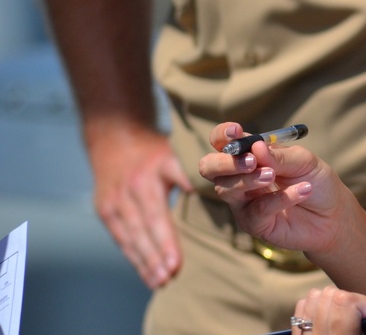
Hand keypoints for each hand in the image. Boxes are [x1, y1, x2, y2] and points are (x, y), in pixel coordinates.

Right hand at [88, 124, 191, 288]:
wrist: (114, 137)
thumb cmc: (152, 149)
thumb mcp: (174, 154)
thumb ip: (187, 174)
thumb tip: (207, 191)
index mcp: (147, 179)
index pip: (157, 217)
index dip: (166, 241)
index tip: (176, 262)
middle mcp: (127, 193)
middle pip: (142, 231)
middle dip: (155, 257)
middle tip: (170, 277)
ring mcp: (113, 202)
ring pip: (130, 238)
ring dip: (145, 262)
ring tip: (160, 281)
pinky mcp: (104, 210)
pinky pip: (121, 238)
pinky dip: (134, 257)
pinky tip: (146, 273)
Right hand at [198, 123, 348, 254]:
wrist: (333, 215)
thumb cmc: (316, 181)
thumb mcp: (304, 161)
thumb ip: (280, 156)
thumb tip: (256, 147)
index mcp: (249, 155)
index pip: (222, 141)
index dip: (222, 135)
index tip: (236, 131)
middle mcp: (240, 177)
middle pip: (209, 167)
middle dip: (225, 162)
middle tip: (252, 161)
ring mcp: (243, 202)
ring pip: (227, 189)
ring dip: (250, 179)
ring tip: (273, 175)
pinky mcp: (253, 223)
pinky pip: (257, 210)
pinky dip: (280, 198)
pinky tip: (302, 191)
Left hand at [291, 287, 365, 334]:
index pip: (344, 303)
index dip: (365, 303)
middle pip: (329, 297)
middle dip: (351, 301)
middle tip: (364, 320)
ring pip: (313, 299)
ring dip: (332, 302)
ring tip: (348, 319)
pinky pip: (302, 310)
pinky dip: (316, 307)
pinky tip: (332, 320)